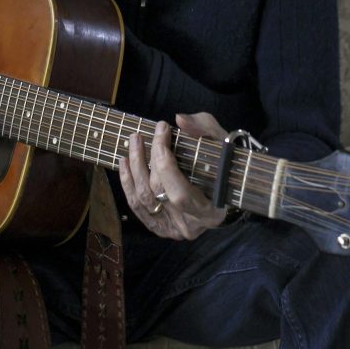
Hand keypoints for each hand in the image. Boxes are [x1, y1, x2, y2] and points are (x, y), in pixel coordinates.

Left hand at [118, 113, 228, 239]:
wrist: (225, 191)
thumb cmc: (225, 167)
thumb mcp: (223, 143)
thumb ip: (204, 130)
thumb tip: (180, 120)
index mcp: (210, 212)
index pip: (179, 192)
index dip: (165, 162)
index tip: (161, 131)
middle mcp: (189, 226)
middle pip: (159, 192)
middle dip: (147, 160)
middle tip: (140, 135)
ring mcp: (171, 229)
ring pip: (144, 199)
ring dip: (134, 168)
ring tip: (133, 143)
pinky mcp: (158, 226)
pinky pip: (137, 206)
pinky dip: (128, 183)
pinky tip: (124, 163)